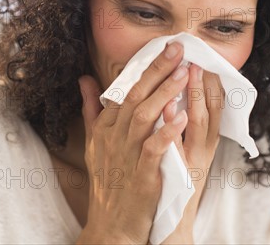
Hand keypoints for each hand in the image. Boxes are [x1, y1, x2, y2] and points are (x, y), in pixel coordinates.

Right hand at [76, 42, 190, 244]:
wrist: (111, 222)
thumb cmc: (107, 179)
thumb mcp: (94, 141)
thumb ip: (92, 108)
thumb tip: (85, 79)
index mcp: (105, 127)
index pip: (123, 89)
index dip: (144, 67)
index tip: (163, 48)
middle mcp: (114, 137)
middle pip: (135, 96)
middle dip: (157, 70)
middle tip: (178, 49)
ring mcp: (126, 155)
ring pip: (144, 117)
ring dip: (164, 94)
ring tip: (183, 74)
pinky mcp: (141, 175)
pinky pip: (153, 149)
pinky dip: (166, 132)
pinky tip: (182, 117)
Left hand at [161, 66, 224, 243]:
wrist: (162, 226)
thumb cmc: (165, 184)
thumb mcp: (171, 152)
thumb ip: (169, 126)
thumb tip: (164, 99)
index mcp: (198, 143)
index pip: (207, 107)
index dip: (206, 82)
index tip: (198, 58)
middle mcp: (200, 151)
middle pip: (207, 111)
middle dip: (202, 83)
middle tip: (194, 57)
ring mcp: (191, 164)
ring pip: (198, 126)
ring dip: (193, 98)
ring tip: (186, 73)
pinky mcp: (178, 177)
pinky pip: (177, 150)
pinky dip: (174, 129)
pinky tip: (169, 111)